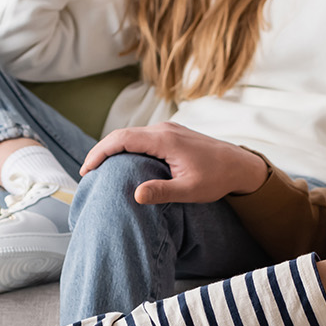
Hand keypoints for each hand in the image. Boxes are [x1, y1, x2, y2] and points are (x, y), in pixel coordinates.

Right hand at [81, 122, 268, 203]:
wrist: (239, 165)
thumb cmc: (217, 178)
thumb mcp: (190, 190)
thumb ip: (162, 192)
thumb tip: (136, 195)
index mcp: (164, 140)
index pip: (122, 140)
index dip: (100, 153)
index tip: (86, 170)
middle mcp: (163, 130)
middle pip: (122, 135)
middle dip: (101, 151)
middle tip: (87, 173)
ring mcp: (167, 130)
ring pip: (131, 135)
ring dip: (113, 149)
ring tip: (99, 169)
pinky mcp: (171, 135)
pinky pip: (141, 137)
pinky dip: (126, 148)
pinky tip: (122, 163)